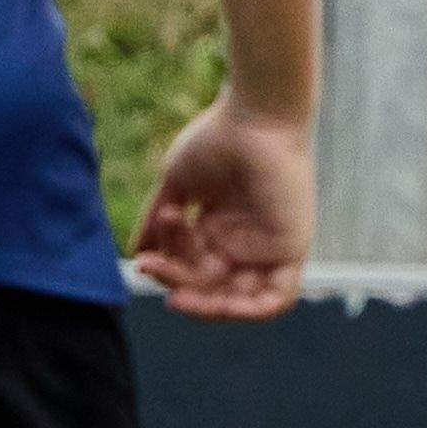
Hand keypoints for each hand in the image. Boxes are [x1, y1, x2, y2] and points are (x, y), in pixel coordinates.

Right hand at [132, 97, 313, 320]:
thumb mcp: (177, 185)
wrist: (253, 117)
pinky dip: (251, 310)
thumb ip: (157, 221)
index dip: (168, 271)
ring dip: (207, 304)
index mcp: (219, 227)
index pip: (191, 267)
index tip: (143, 262)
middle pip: (210, 284)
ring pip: (238, 297)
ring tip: (178, 291)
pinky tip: (221, 305)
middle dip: (177, 283)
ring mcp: (267, 246)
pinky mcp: (290, 247)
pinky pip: (277, 296)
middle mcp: (244, 240)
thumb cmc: (217, 139)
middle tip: (152, 270)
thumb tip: (136, 252)